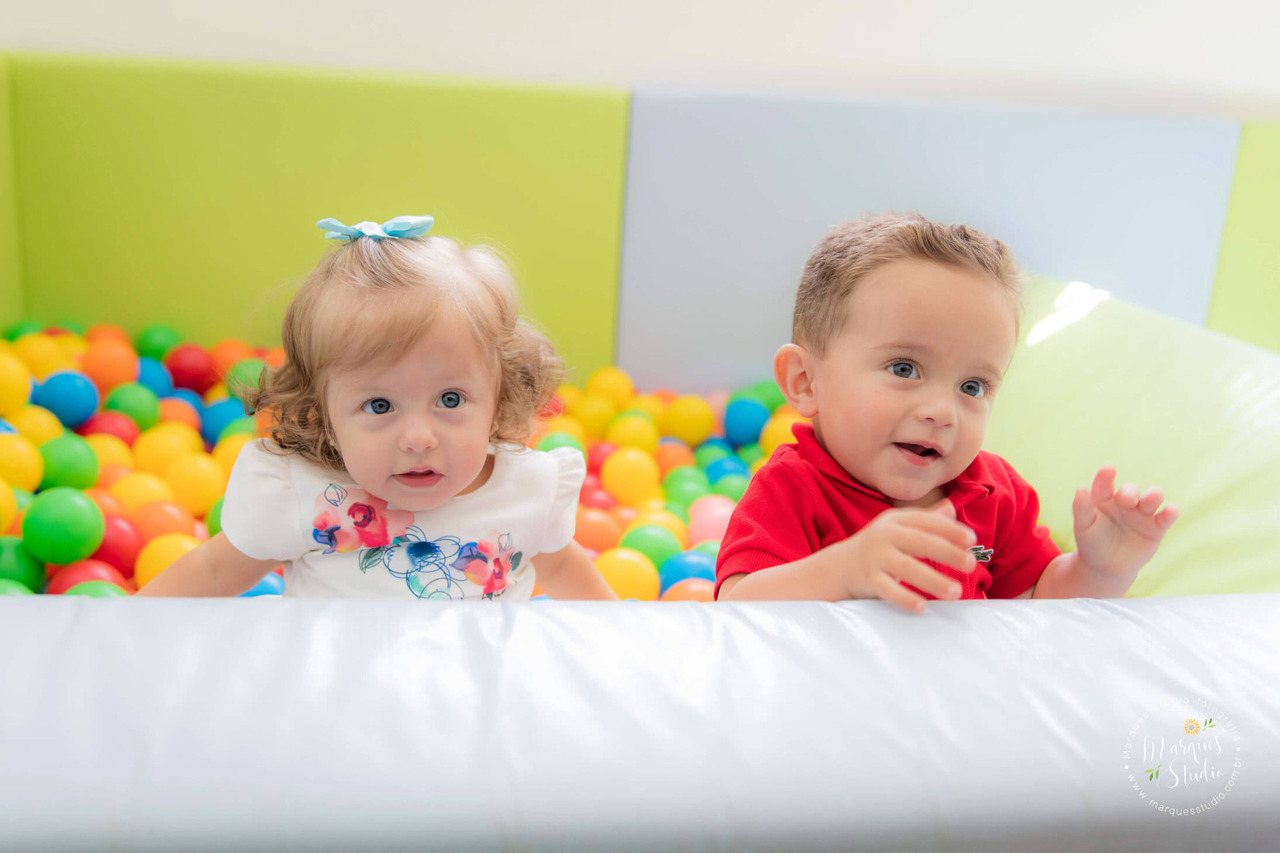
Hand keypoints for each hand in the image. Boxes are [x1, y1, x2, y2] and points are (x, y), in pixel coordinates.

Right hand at [839, 500, 977, 612]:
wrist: (839, 566)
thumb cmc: (878, 546)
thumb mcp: (897, 527)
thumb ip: (925, 519)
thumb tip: (952, 508)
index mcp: (896, 521)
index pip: (926, 521)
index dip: (949, 529)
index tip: (971, 540)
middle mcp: (885, 535)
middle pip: (919, 541)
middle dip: (946, 551)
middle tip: (971, 563)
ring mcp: (876, 558)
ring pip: (907, 568)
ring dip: (933, 580)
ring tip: (956, 591)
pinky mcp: (868, 579)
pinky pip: (888, 589)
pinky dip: (904, 598)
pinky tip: (922, 607)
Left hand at [1072, 467, 1177, 582]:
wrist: (1106, 568)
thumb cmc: (1091, 543)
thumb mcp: (1083, 526)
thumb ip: (1081, 507)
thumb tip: (1081, 487)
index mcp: (1104, 498)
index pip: (1105, 483)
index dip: (1107, 475)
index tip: (1109, 469)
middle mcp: (1125, 502)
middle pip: (1131, 490)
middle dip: (1130, 492)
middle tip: (1127, 500)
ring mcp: (1142, 513)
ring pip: (1152, 498)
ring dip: (1154, 495)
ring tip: (1151, 499)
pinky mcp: (1156, 528)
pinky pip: (1166, 517)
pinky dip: (1171, 512)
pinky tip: (1171, 510)